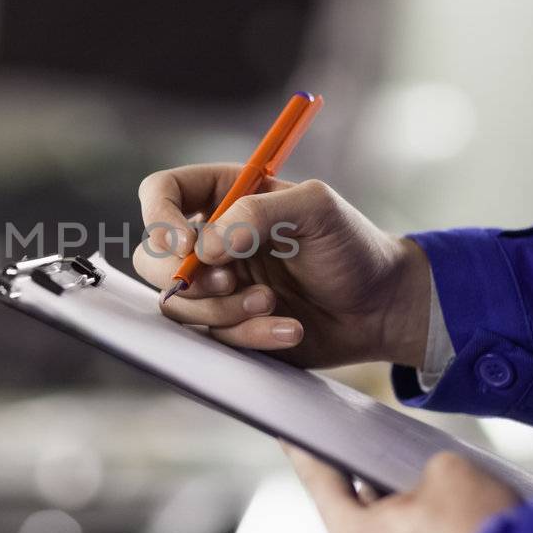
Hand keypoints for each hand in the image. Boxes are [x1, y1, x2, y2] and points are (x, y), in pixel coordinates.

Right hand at [134, 170, 431, 367]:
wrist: (380, 307)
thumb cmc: (352, 246)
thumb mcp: (316, 209)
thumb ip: (258, 213)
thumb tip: (205, 248)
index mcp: (224, 196)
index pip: (160, 193)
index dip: (160, 219)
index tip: (188, 245)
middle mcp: (211, 240)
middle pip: (151, 258)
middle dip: (186, 277)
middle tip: (228, 281)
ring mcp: (216, 287)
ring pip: (178, 305)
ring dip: (223, 311)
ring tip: (273, 304)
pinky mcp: (229, 327)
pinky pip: (211, 339)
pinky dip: (249, 336)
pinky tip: (289, 328)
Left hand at [283, 446, 518, 532]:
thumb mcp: (445, 470)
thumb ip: (417, 471)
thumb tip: (424, 486)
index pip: (321, 484)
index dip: (307, 454)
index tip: (290, 439)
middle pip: (361, 523)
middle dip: (381, 496)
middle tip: (407, 473)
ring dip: (413, 531)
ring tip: (451, 513)